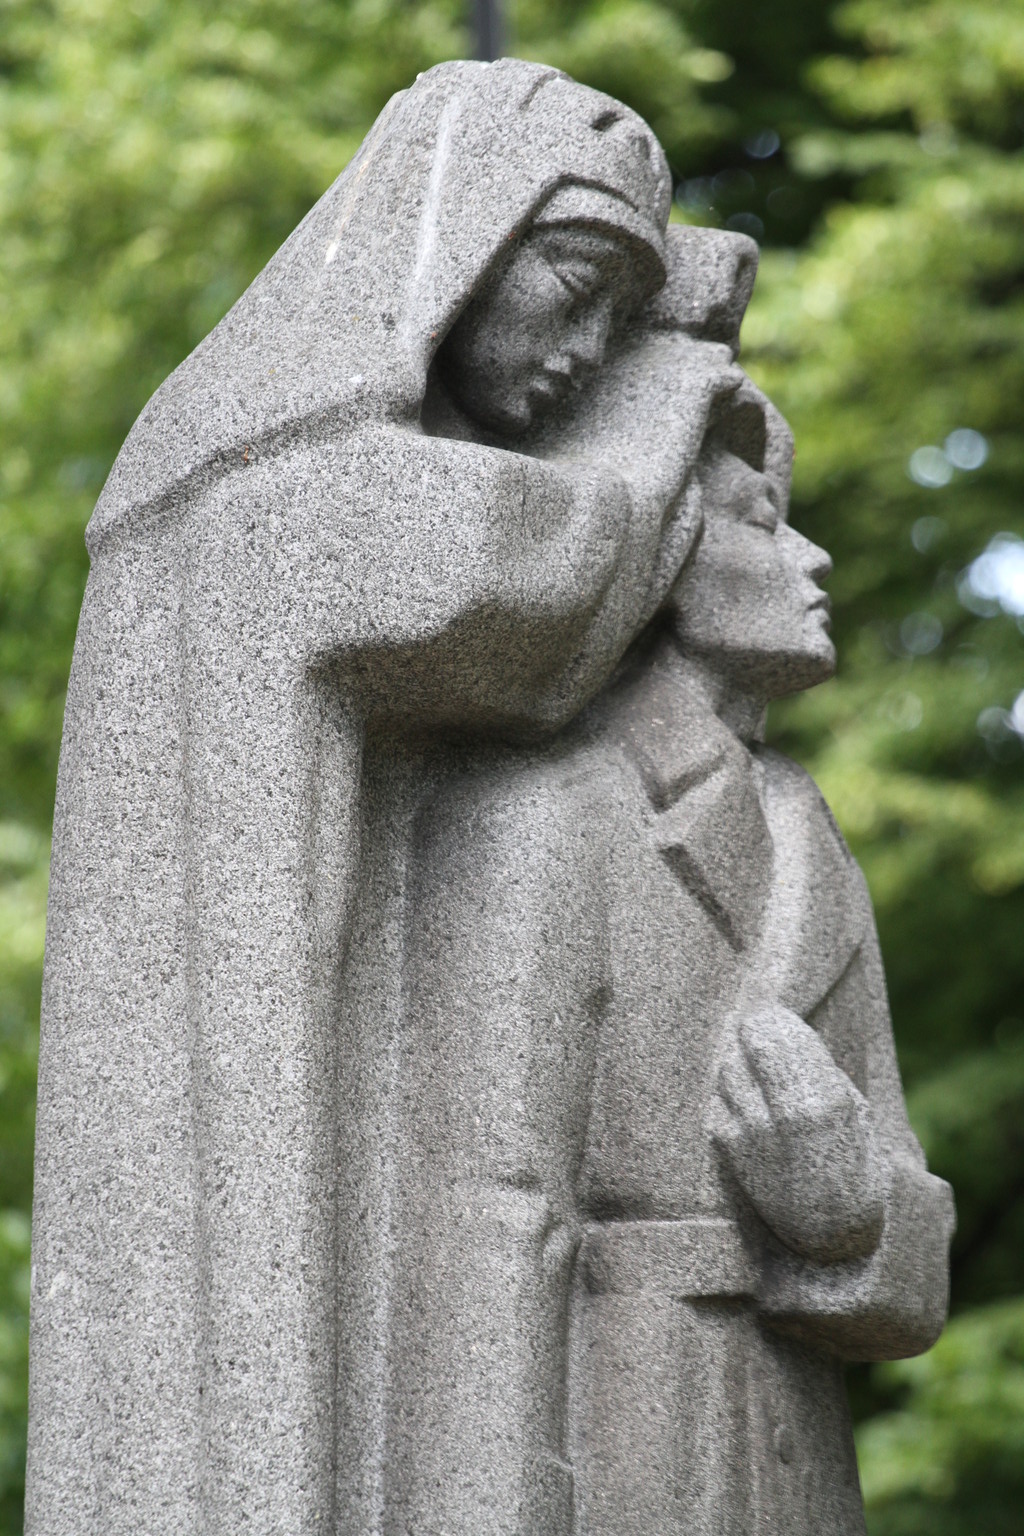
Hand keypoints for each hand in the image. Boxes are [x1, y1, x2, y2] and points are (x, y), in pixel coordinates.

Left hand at [709, 1004, 884, 1263]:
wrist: (832, 1234)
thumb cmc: (852, 1164)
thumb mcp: (854, 1113)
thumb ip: (822, 1073)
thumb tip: (787, 1032)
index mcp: (825, 1098)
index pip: (780, 1030)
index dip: (772, 1019)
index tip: (771, 1017)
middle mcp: (787, 1113)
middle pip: (748, 1042)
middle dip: (750, 1033)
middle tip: (754, 1031)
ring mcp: (755, 1132)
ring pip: (728, 1071)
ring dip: (738, 1066)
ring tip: (755, 1076)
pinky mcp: (732, 1151)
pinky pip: (719, 1105)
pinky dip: (730, 1100)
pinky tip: (746, 1108)